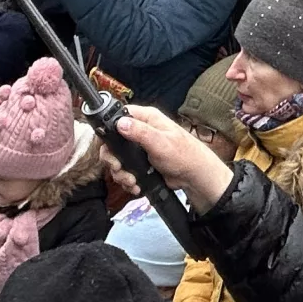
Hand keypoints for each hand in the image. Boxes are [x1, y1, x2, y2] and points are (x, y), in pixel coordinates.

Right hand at [97, 103, 232, 206]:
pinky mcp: (140, 163)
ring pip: (117, 159)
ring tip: (131, 181)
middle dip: (113, 160)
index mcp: (146, 119)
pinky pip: (125, 170)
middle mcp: (140, 131)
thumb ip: (140, 132)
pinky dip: (127, 180)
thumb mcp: (161, 142)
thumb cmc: (184, 154)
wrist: (194, 176)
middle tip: (119, 168)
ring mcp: (139, 148)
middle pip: (113, 143)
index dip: (109, 130)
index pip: (119, 116)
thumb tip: (120, 123)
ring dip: (121, 173)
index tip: (109, 147)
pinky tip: (135, 185)